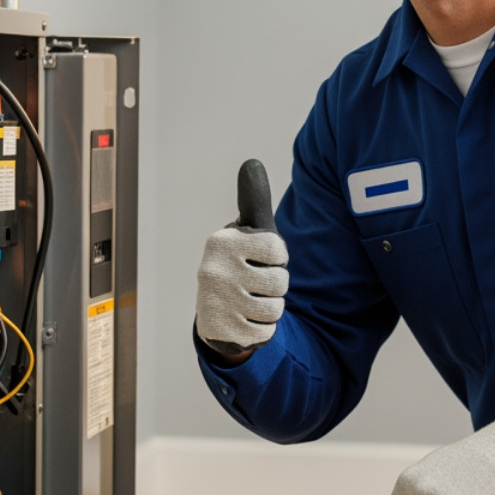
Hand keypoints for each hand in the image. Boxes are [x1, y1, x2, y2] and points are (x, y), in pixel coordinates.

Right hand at [195, 160, 287, 356]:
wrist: (214, 311)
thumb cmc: (239, 262)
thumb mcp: (246, 231)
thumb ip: (253, 199)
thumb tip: (251, 163)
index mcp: (223, 242)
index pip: (278, 251)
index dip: (278, 258)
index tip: (263, 258)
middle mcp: (214, 270)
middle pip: (279, 282)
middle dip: (276, 286)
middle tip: (256, 283)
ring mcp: (217, 302)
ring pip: (275, 309)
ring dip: (271, 307)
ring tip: (253, 300)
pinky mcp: (222, 330)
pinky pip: (266, 331)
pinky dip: (263, 328)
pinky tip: (247, 319)